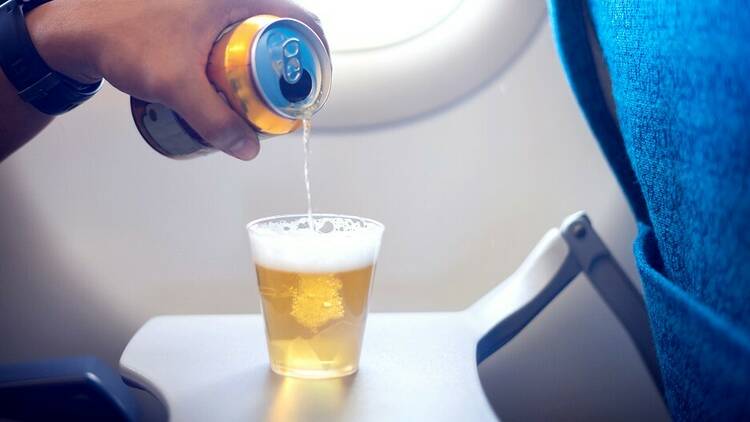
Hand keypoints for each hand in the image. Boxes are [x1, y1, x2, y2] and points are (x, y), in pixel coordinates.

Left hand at [25, 0, 325, 159]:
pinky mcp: (199, 19)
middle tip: (286, 104)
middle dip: (290, 71)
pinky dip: (243, 66)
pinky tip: (233, 91)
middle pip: (283, 34)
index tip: (315, 88)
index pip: (301, 22)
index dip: (317, 56)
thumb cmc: (124, 38)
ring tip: (260, 105)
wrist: (80, 27)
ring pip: (258, 40)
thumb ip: (213, 119)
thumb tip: (248, 149)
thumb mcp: (176, 84)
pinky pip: (236, 42)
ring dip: (265, 71)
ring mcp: (215, 8)